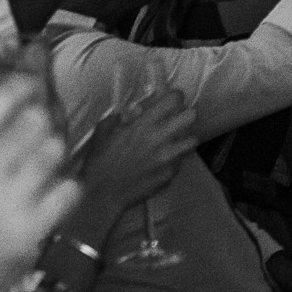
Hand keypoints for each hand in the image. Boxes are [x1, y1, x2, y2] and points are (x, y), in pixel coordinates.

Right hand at [0, 82, 82, 291]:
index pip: (0, 100)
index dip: (20, 85)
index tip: (24, 86)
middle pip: (36, 121)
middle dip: (36, 118)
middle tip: (29, 127)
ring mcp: (11, 205)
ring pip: (55, 152)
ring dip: (48, 150)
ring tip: (34, 160)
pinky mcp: (33, 233)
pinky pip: (69, 190)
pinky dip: (62, 186)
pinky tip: (44, 191)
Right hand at [71, 89, 196, 226]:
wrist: (102, 194)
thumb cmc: (99, 161)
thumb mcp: (103, 131)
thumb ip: (121, 116)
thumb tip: (135, 109)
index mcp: (143, 124)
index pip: (173, 99)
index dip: (174, 96)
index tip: (170, 100)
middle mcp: (160, 138)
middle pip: (191, 116)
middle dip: (184, 115)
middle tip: (175, 120)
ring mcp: (168, 158)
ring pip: (192, 140)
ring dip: (184, 138)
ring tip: (172, 142)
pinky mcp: (170, 174)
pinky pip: (181, 161)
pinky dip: (174, 159)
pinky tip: (161, 162)